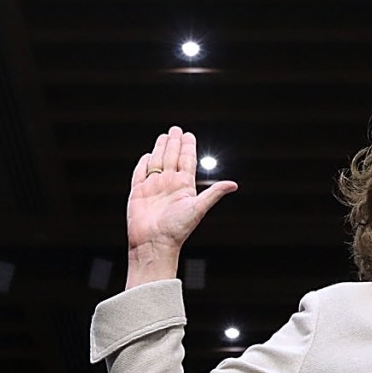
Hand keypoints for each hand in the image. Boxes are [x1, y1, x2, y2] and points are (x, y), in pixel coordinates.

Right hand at [125, 126, 237, 268]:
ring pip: (157, 162)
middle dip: (174, 143)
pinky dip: (143, 164)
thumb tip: (233, 185)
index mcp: (184, 186)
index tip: (189, 135)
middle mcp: (169, 185)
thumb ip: (213, 193)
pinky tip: (147, 155)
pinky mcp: (138, 193)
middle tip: (176, 129)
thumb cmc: (176, 229)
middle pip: (172, 158)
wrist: (154, 243)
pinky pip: (140, 174)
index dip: (188, 148)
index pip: (187, 161)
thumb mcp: (198, 208)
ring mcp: (153, 188)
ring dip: (160, 149)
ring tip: (164, 136)